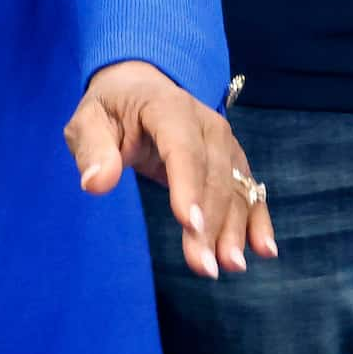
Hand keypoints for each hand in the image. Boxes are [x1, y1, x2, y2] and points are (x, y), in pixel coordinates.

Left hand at [65, 61, 273, 278]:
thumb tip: (96, 184)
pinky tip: (264, 249)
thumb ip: (92, 149)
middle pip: (214, 175)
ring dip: (235, 229)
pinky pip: (250, 191)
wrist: (140, 87)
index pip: (182, 148)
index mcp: (168, 107)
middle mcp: (206, 123)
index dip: (188, 185)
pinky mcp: (233, 161)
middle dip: (211, 223)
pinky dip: (258, 220)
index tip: (190, 224)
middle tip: (204, 266)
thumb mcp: (88, 121)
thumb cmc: (111, 109)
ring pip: (235, 188)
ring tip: (229, 266)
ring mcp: (225, 142)